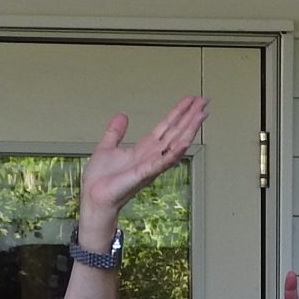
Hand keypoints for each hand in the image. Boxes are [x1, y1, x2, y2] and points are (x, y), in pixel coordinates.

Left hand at [80, 94, 206, 221]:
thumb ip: (115, 132)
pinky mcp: (144, 174)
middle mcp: (151, 156)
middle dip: (190, 116)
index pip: (166, 126)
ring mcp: (150, 165)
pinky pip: (163, 162)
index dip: (178, 112)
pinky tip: (185, 142)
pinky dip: (174, 153)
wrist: (94, 197)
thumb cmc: (100, 180)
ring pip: (175, 144)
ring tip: (201, 116)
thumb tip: (122, 116)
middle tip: (204, 102)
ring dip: (189, 129)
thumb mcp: (106, 148)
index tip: (191, 101)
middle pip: (175, 131)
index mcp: (144, 149)